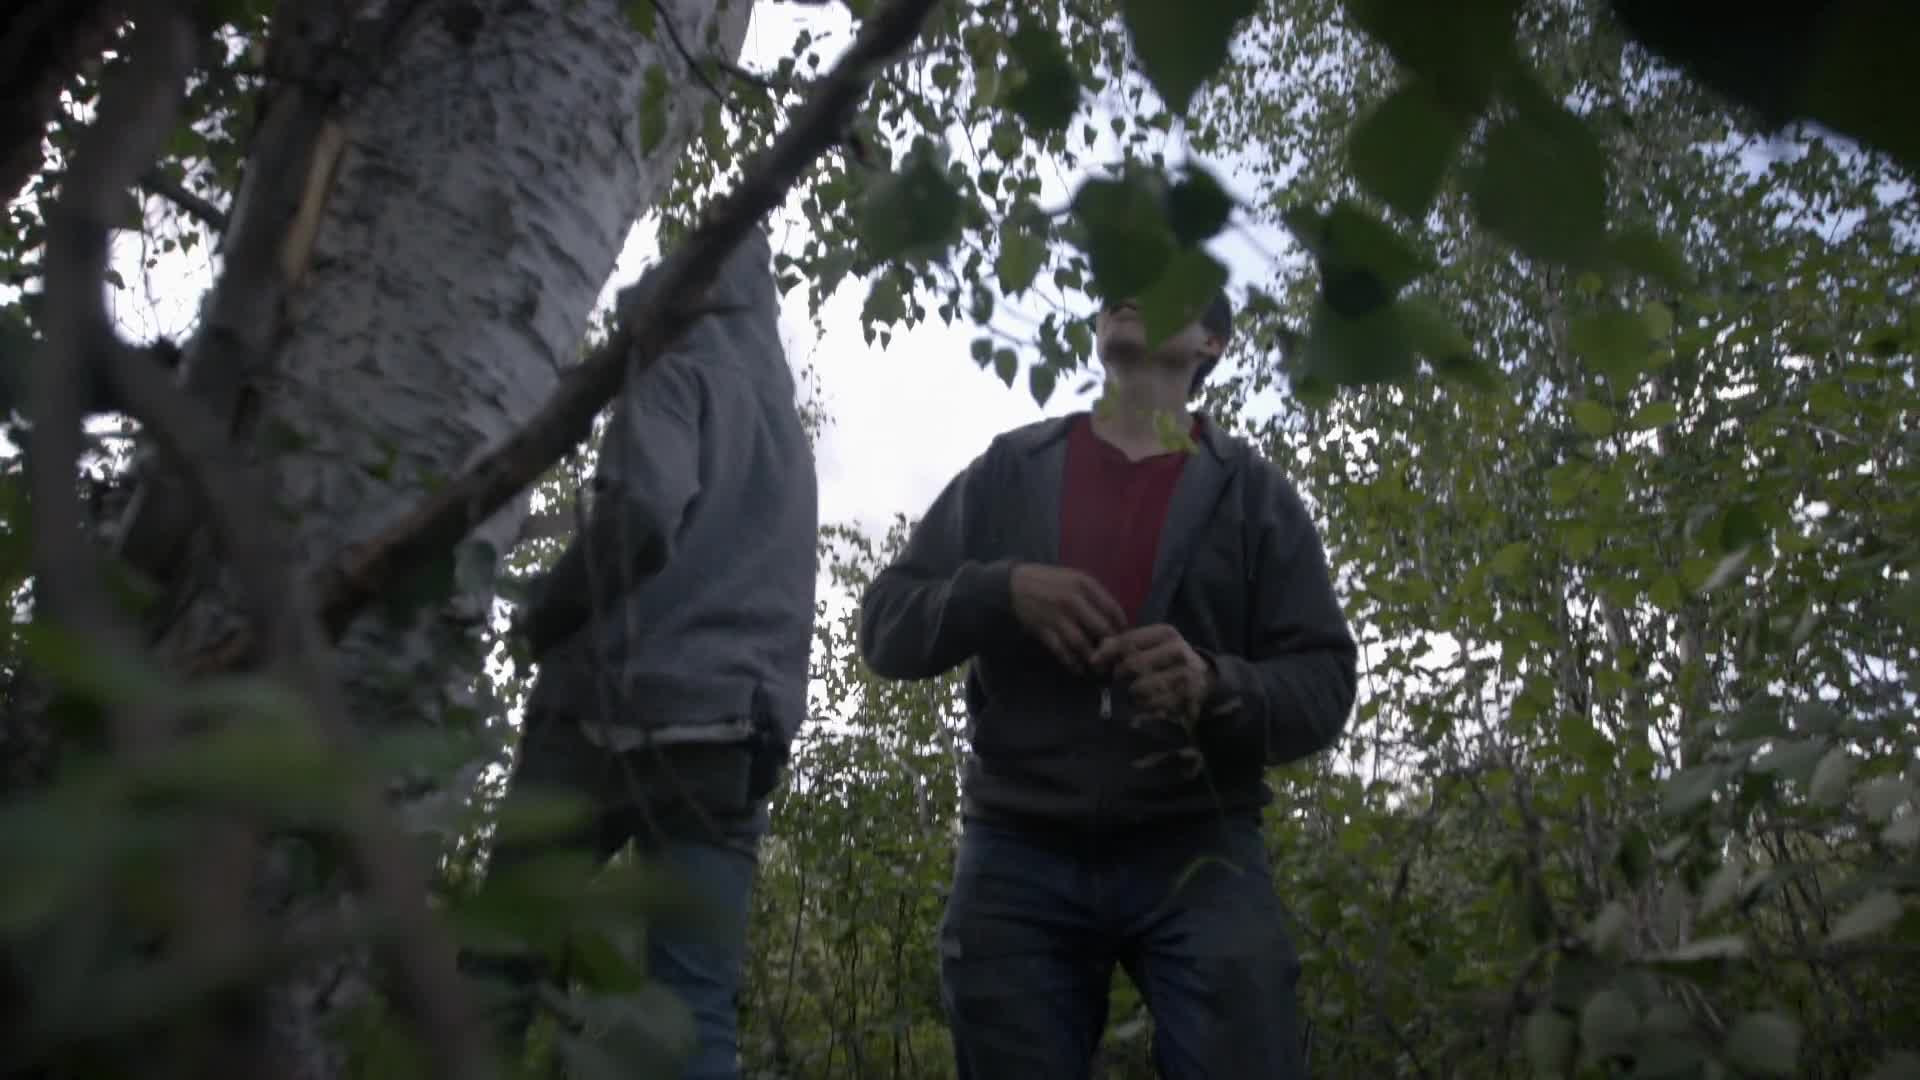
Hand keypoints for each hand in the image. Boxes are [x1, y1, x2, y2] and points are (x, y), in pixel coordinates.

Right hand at [1009, 564, 1128, 672]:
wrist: (1013, 584)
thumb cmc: (1048, 581)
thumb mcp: (1073, 578)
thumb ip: (1093, 595)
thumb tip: (1113, 619)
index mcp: (1084, 584)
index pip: (1112, 609)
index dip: (1121, 627)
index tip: (1123, 638)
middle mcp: (1073, 599)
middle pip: (1101, 628)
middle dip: (1110, 646)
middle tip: (1114, 657)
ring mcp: (1057, 615)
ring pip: (1082, 643)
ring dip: (1092, 659)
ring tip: (1098, 668)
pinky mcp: (1043, 628)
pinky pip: (1061, 650)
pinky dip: (1071, 662)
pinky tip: (1077, 668)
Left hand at [1092, 624, 1213, 726]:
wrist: (1204, 678)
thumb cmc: (1166, 659)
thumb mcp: (1149, 645)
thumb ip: (1123, 644)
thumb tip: (1097, 653)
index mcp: (1166, 633)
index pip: (1129, 640)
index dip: (1107, 652)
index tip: (1094, 662)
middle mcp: (1178, 650)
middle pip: (1133, 665)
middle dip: (1120, 675)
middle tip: (1118, 680)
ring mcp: (1184, 674)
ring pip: (1141, 687)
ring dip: (1131, 693)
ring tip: (1133, 692)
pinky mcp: (1186, 696)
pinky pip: (1152, 705)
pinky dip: (1143, 707)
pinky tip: (1145, 703)